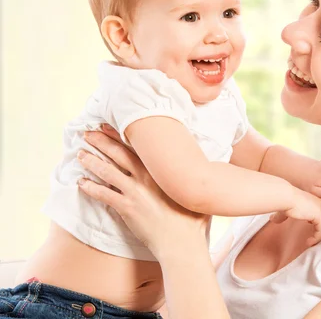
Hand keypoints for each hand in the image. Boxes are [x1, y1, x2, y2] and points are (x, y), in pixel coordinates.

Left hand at [77, 125, 209, 259]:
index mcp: (161, 170)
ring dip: (92, 161)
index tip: (108, 125)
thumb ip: (186, 176)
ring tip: (80, 154)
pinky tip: (81, 182)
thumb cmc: (192, 218)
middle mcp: (146, 176)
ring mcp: (135, 192)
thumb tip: (194, 165)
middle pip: (118, 153)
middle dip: (101, 141)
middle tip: (87, 133)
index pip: (137, 146)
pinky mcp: (127, 208)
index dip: (120, 135)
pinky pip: (103, 194)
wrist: (182, 242)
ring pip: (107, 171)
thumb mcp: (191, 191)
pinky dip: (90, 187)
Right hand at [270, 188, 320, 246]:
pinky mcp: (320, 216)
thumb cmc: (284, 200)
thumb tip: (273, 219)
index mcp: (318, 200)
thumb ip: (286, 214)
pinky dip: (317, 238)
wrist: (285, 197)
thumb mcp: (288, 208)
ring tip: (312, 242)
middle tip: (317, 236)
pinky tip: (309, 241)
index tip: (315, 229)